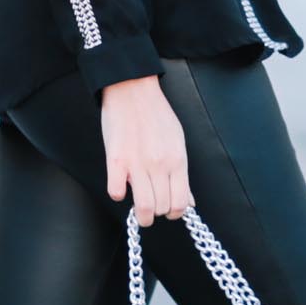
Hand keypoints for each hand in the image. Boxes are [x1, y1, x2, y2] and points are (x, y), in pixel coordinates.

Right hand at [100, 76, 192, 224]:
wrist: (132, 90)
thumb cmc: (156, 115)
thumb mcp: (177, 142)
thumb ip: (182, 174)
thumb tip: (190, 201)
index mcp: (177, 160)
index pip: (180, 202)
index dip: (174, 213)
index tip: (168, 210)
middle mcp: (159, 165)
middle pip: (160, 208)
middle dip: (156, 212)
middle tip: (152, 205)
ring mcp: (137, 163)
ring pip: (142, 207)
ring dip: (140, 214)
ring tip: (138, 208)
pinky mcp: (115, 160)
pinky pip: (116, 192)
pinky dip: (118, 194)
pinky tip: (120, 185)